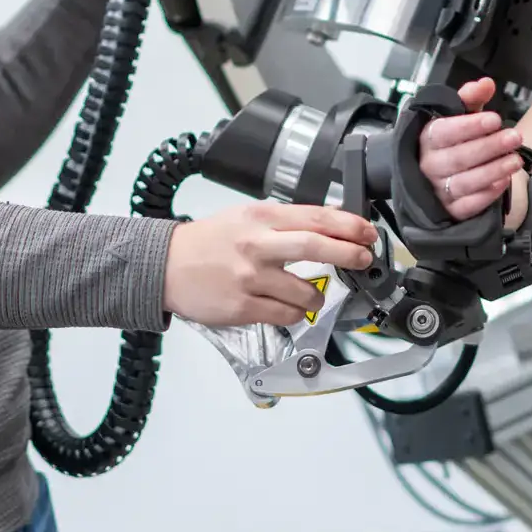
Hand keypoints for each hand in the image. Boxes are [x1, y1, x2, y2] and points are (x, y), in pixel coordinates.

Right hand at [164, 202, 378, 326]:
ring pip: (305, 290)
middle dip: (348, 254)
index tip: (367, 233)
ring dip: (318, 294)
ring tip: (313, 293)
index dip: (348, 225)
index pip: (316, 218)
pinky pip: (286, 315)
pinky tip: (290, 307)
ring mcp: (250, 278)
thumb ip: (286, 221)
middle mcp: (257, 245)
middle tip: (363, 258)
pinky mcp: (242, 307)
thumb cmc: (208, 241)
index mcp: (261, 219)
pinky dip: (296, 313)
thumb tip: (329, 224)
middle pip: (316, 247)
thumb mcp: (246, 217)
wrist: (164, 266)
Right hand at [418, 78, 523, 219]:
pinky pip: (468, 205)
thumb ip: (470, 99)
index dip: (470, 126)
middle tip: (515, 137)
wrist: (435, 178)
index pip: (444, 132)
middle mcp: (429, 165)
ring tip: (516, 160)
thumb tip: (486, 83)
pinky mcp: (449, 210)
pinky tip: (504, 182)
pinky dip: (487, 195)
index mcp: (427, 138)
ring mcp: (438, 189)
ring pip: (465, 182)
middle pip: (458, 157)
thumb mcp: (458, 116)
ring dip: (493, 171)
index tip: (495, 119)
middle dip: (489, 147)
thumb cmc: (450, 142)